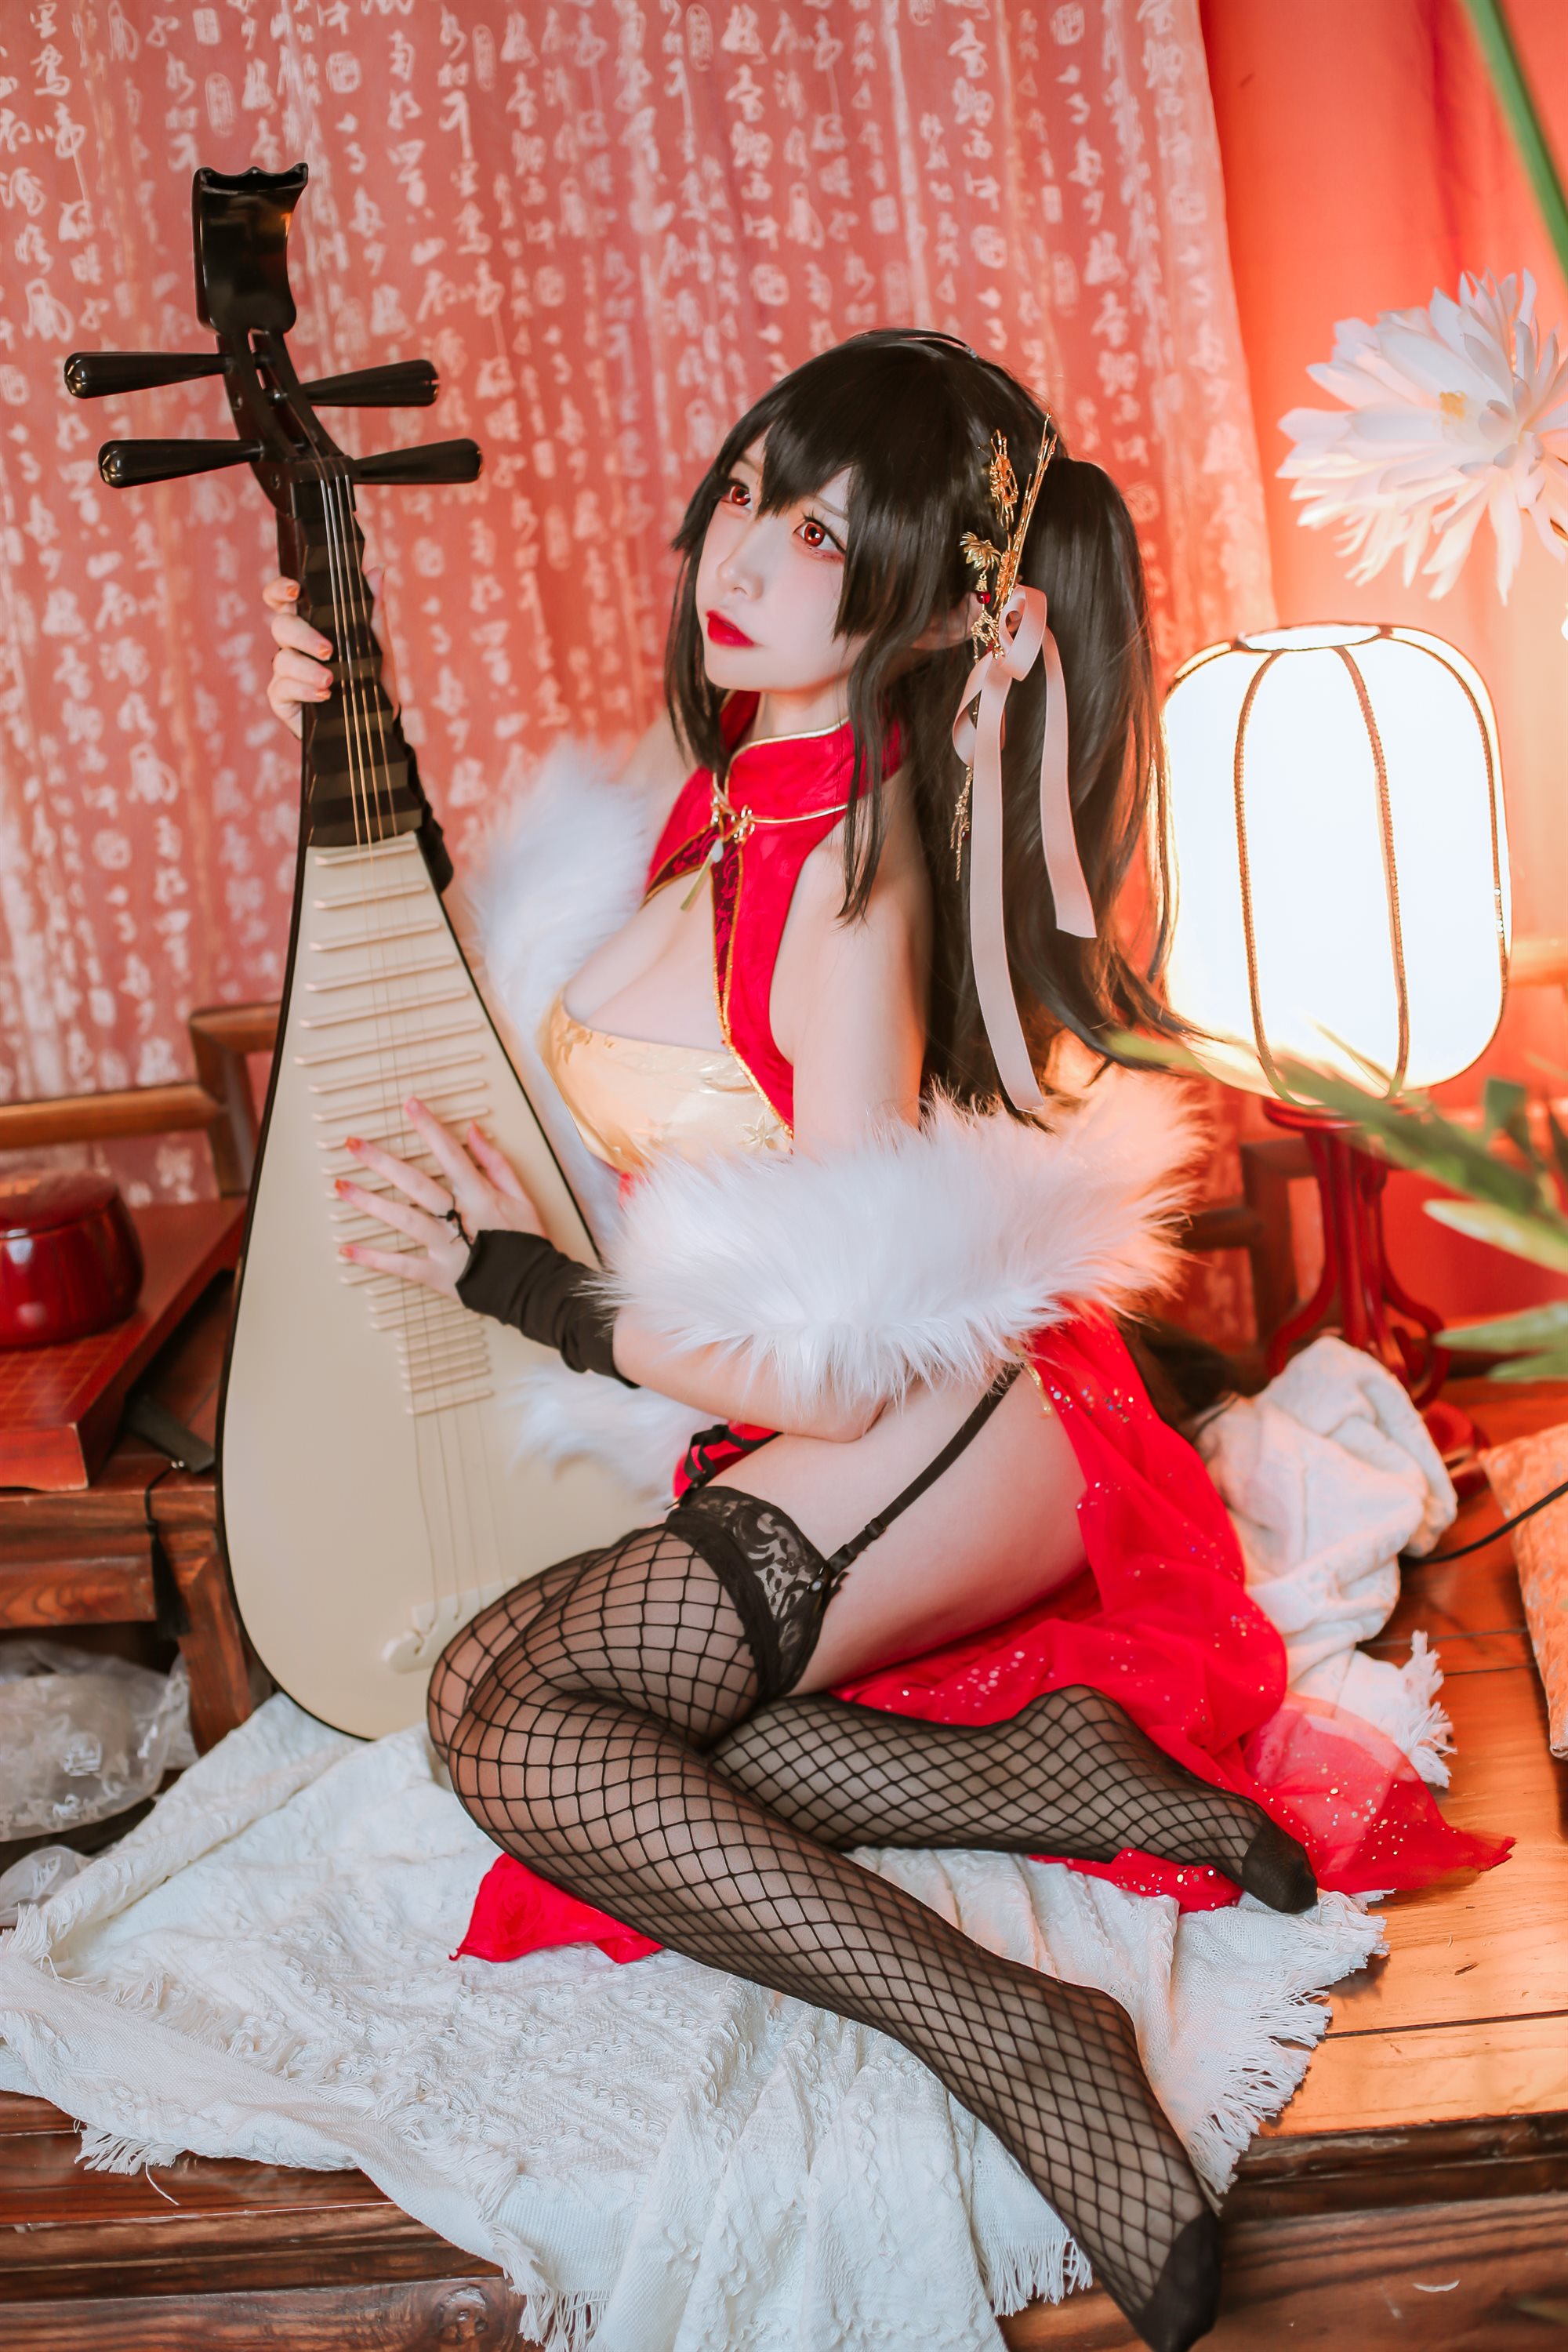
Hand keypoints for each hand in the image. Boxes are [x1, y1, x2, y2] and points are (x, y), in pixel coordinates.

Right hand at [264, 567, 398, 737]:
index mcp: (311, 625)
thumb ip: (374, 610)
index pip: (283, 599)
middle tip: (327, 649)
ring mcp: (286, 673)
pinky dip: (303, 690)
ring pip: (282, 660)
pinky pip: (282, 689)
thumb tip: (377, 569)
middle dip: (302, 635)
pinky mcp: (283, 699)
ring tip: (330, 680)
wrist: (378, 726)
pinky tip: (323, 695)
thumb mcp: (379, 646)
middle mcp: (294, 646)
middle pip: (280, 626)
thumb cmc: (373, 681)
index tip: (296, 589)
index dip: (280, 589)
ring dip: (306, 669)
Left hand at [336, 1097, 544, 1295]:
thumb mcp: (521, 1197)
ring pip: (403, 1220)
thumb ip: (495, 1163)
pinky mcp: (438, 1275)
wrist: (534, 1288)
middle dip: (382, 1161)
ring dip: (369, 1202)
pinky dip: (373, 1259)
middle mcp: (459, 1219)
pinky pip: (400, 1266)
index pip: (450, 1154)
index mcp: (480, 1197)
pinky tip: (348, 1249)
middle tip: (353, 1144)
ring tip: (341, 1186)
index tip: (410, 1105)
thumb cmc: (527, 1242)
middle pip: (415, 1184)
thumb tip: (473, 1132)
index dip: (429, 1127)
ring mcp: (446, 1248)